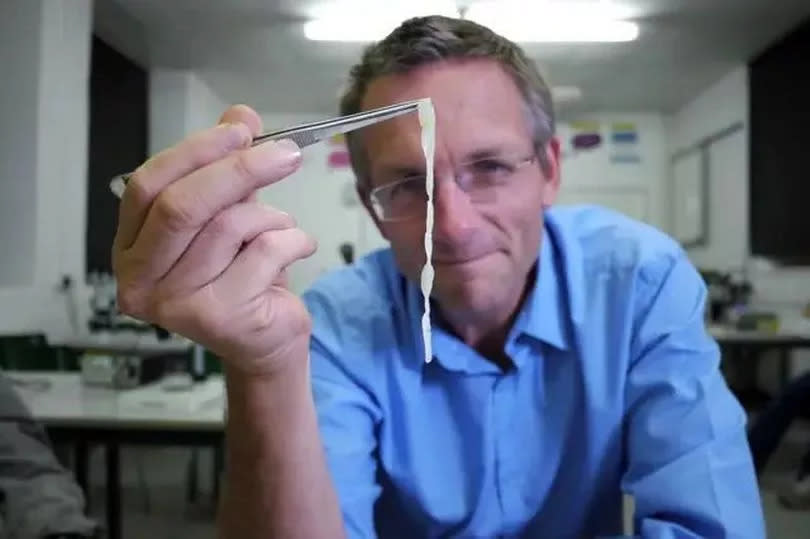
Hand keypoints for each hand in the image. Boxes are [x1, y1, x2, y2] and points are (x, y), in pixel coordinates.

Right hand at [112, 105, 316, 376]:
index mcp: (131, 247)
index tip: (239, 130)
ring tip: (283, 225)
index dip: (195, 152)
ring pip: (228, 227)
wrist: (265, 339)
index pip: (148, 186)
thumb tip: (239, 114)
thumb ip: (228, 166)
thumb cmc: (240, 273)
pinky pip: (263, 253)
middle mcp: (140, 279)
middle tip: (285, 152)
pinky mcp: (218, 319)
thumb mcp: (230, 211)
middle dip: (239, 169)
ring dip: (271, 215)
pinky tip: (298, 247)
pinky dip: (293, 240)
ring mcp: (175, 304)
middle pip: (182, 206)